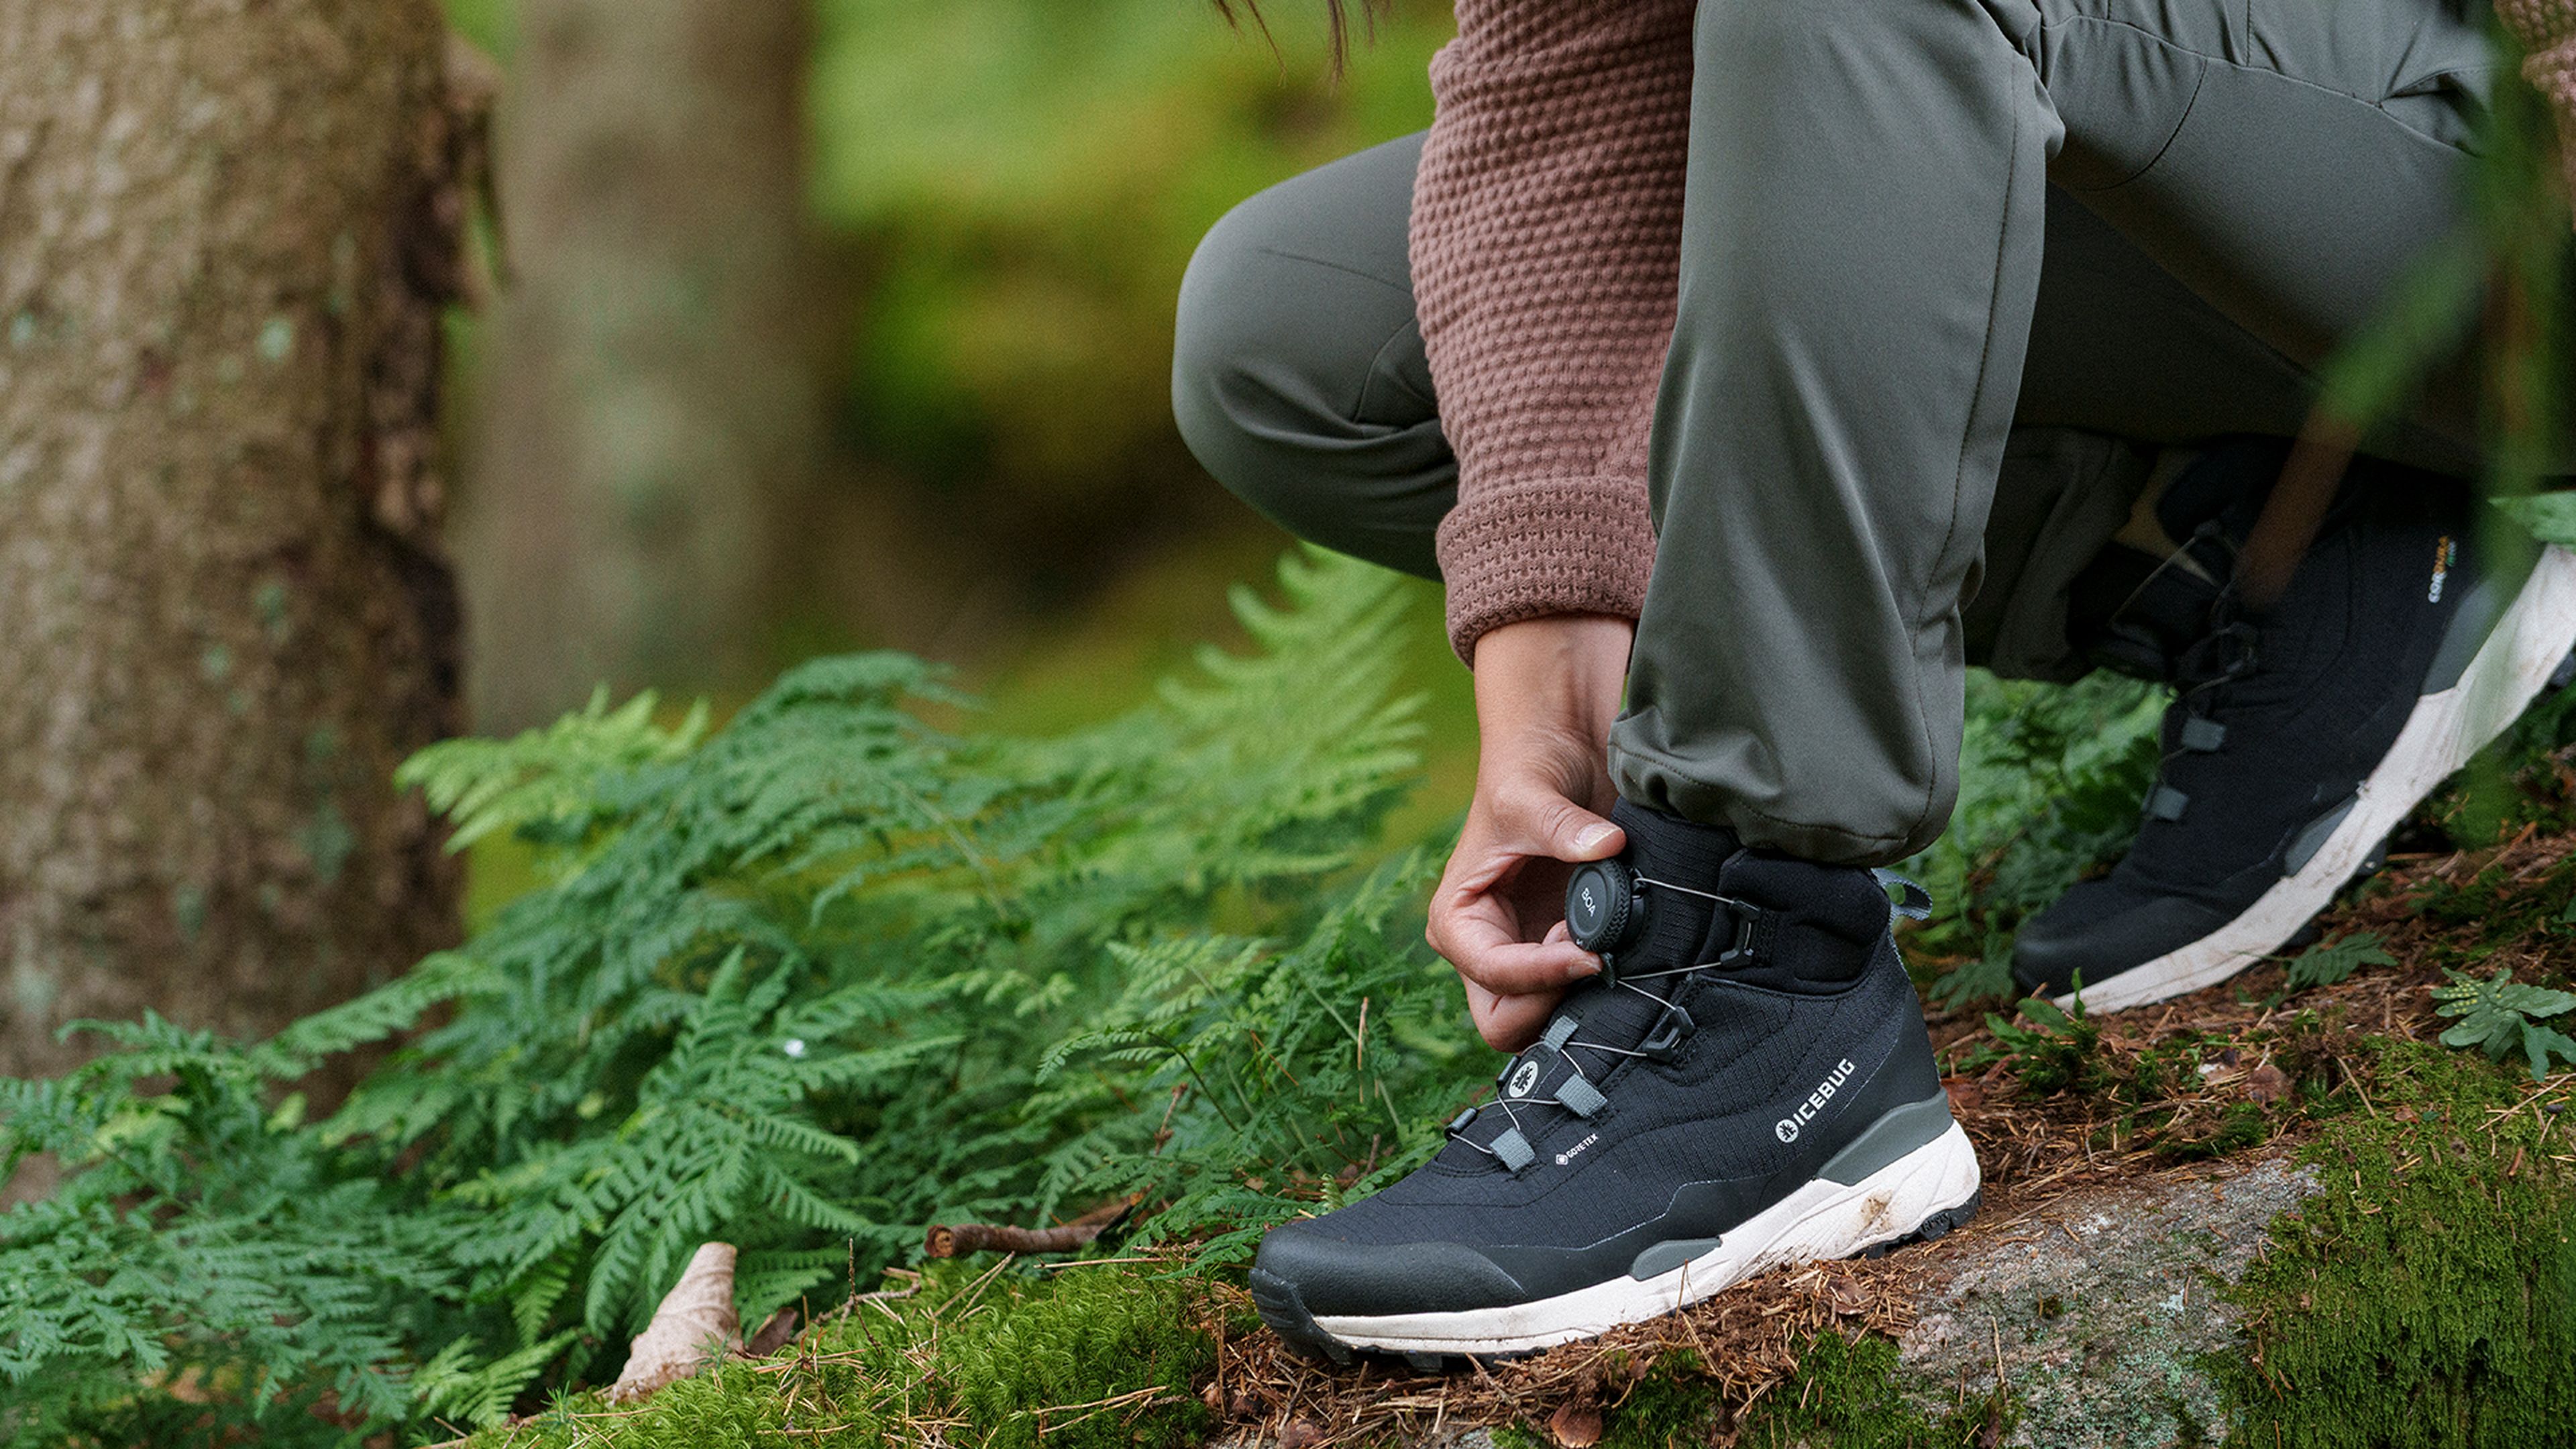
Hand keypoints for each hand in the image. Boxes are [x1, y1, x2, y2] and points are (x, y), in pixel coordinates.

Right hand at [1426, 615, 1633, 1051]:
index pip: (1495, 977)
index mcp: (1457, 922)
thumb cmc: (1528, 768)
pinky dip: (1606, 981)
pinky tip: (1623, 939)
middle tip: (1594, 955)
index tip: (1593, 950)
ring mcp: (1528, 955)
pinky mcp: (1566, 950)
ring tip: (1609, 941)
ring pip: (1546, 1021)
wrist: (1564, 747)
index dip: (1544, 973)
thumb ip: (1561, 826)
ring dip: (1581, 997)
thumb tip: (1606, 847)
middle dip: (1553, 1004)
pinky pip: (1582, 995)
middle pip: (1508, 1024)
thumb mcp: (1529, 794)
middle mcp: (1485, 949)